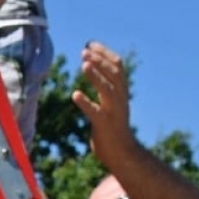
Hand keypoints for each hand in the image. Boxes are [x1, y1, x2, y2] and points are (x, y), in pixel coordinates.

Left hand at [71, 42, 139, 166]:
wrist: (123, 154)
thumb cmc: (113, 128)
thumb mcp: (111, 104)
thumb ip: (105, 88)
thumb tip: (93, 68)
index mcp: (122, 92)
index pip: (117, 67)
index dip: (105, 54)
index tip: (90, 44)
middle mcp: (120, 99)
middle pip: (114, 74)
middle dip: (100, 60)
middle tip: (84, 50)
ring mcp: (114, 112)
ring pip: (108, 90)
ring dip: (96, 76)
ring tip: (84, 64)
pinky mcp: (105, 126)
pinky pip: (95, 112)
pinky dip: (86, 102)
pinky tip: (75, 94)